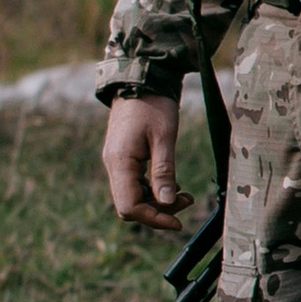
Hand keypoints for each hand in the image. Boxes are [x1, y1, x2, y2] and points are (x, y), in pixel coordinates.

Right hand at [102, 93, 189, 232]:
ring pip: (133, 196)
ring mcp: (116, 162)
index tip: (178, 221)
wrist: (140, 80)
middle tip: (187, 201)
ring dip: (157, 201)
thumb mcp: (164, 137)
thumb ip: (164, 172)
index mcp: (120, 162)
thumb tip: (168, 202)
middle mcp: (113, 165)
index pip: (130, 206)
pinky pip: (135, 184)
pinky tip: (172, 184)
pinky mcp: (123, 158)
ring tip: (185, 194)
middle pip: (130, 206)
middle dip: (158, 211)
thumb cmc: (153, 105)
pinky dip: (153, 190)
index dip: (154, 218)